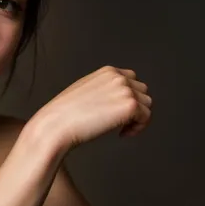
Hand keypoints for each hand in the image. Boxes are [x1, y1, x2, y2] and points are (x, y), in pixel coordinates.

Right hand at [32, 66, 152, 154]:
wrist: (57, 124)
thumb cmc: (65, 114)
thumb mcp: (85, 90)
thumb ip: (103, 89)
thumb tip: (116, 101)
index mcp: (108, 71)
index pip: (132, 80)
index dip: (129, 97)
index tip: (119, 111)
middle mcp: (119, 77)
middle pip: (142, 92)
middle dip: (135, 107)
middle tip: (121, 122)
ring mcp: (126, 90)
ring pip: (147, 104)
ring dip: (137, 118)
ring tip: (120, 128)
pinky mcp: (130, 106)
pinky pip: (146, 118)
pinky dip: (137, 129)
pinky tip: (122, 134)